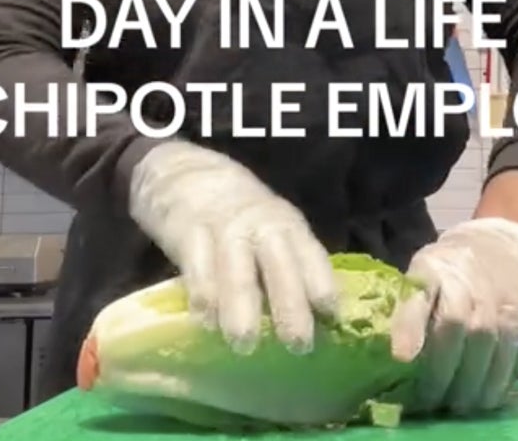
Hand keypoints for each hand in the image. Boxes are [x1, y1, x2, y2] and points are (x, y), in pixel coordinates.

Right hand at [126, 140, 337, 354]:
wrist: (183, 171)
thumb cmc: (238, 214)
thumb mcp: (271, 228)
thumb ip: (287, 263)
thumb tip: (315, 314)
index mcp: (288, 227)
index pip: (312, 257)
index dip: (323, 286)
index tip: (334, 318)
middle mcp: (262, 227)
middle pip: (280, 268)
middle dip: (291, 306)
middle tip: (299, 345)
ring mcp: (225, 231)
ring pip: (237, 273)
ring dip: (243, 310)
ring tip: (246, 344)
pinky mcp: (188, 235)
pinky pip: (197, 271)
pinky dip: (203, 299)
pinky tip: (205, 325)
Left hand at [392, 217, 517, 414]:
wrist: (507, 242)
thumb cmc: (454, 264)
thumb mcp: (426, 270)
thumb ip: (410, 304)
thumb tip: (381, 351)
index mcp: (431, 268)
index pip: (420, 296)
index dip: (411, 326)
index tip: (402, 357)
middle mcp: (464, 280)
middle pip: (452, 324)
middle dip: (439, 369)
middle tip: (426, 401)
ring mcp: (493, 297)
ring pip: (482, 341)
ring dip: (468, 380)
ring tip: (455, 406)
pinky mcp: (516, 313)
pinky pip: (507, 349)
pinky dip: (496, 378)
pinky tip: (484, 399)